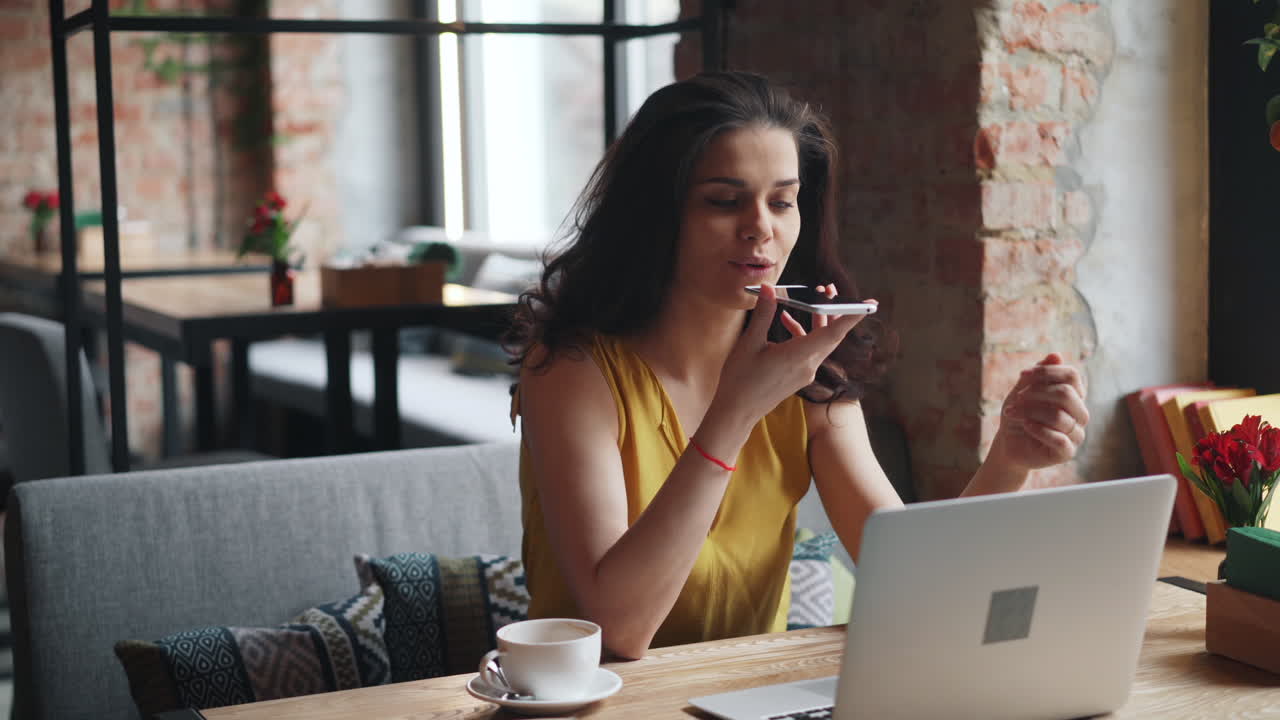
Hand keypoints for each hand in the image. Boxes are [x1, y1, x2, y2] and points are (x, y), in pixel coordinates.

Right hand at [709, 284, 866, 430]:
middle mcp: (808, 365)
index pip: (834, 333)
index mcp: (798, 356)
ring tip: (813, 297)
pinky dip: (803, 334)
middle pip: (831, 334)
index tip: (870, 304)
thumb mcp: (750, 343)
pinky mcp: (799, 376)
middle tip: (830, 288)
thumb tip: (770, 288)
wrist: (737, 412)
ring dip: (819, 320)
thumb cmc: (740, 379)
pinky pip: (809, 350)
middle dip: (834, 309)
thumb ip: (764, 314)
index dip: (853, 316)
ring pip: (821, 342)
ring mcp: (805, 372)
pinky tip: (786, 320)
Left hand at [990, 353, 1087, 471]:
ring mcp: (1076, 434)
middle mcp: (1080, 413)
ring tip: (1012, 412)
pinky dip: (1038, 429)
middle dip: (1036, 392)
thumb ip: (1039, 374)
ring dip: (1029, 411)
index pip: (1072, 375)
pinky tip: (1025, 425)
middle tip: (1017, 397)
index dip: (1046, 372)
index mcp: (1073, 396)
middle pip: (1066, 394)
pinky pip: (1059, 438)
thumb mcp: (1023, 390)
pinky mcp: (1067, 452)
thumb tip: (1056, 355)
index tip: (1023, 375)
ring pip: (1058, 416)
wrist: (1008, 443)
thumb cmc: (1018, 414)